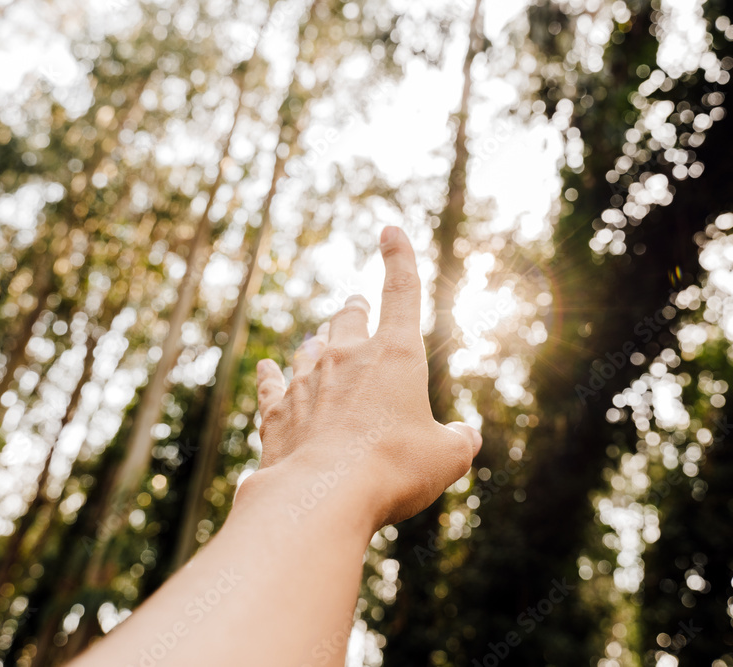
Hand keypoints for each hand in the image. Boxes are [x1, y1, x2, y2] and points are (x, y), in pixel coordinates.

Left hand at [252, 226, 481, 529]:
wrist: (322, 494)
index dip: (400, 258)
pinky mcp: (277, 411)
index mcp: (396, 355)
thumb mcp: (446, 458)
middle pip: (349, 318)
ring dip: (319, 343)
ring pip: (311, 347)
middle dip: (355, 309)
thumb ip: (459, 441)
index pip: (402, 292)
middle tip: (355, 304)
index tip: (390, 229)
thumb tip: (467, 437)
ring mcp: (307, 381)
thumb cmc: (394, 470)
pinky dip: (270, 375)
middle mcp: (347, 357)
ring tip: (320, 340)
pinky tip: (266, 367)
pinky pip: (271, 383)